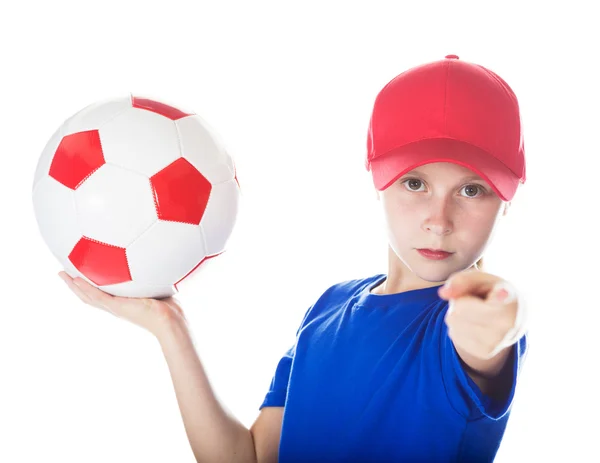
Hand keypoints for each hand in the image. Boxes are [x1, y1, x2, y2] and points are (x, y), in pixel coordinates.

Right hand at [58, 271, 186, 336]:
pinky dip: (85, 288)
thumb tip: (160, 260)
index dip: (88, 285)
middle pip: (88, 295)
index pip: (101, 293)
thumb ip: (154, 276)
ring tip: (61, 273)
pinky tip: (75, 279)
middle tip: (62, 272)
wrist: (169, 320)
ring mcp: (114, 307)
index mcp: (122, 302)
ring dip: (73, 285)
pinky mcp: (117, 307)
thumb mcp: (157, 287)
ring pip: (87, 296)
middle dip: (74, 284)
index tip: (79, 274)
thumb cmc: (169, 307)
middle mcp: (115, 306)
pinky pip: (97, 296)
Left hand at [438, 268, 524, 360]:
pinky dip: (458, 327)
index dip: (501, 295)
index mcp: (510, 298)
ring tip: (477, 313)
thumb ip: (461, 280)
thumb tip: (443, 294)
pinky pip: (453, 333)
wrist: (512, 319)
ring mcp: (497, 342)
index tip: (502, 293)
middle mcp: (508, 323)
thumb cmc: (492, 293)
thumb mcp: (479, 279)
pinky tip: (475, 325)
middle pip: (461, 307)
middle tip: (478, 302)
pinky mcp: (484, 353)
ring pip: (454, 321)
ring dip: (458, 314)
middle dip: (461, 301)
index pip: (503, 297)